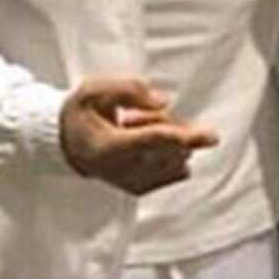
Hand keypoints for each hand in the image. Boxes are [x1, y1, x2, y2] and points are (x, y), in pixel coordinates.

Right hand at [58, 74, 217, 195]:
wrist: (66, 144)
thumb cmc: (82, 115)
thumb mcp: (95, 90)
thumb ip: (129, 89)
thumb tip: (163, 102)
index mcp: (107, 147)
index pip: (154, 140)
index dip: (184, 136)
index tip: (212, 136)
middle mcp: (121, 171)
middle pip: (171, 145)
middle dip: (166, 123)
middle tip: (135, 116)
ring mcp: (133, 184)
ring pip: (178, 157)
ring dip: (168, 139)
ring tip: (134, 132)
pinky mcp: (142, 189)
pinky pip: (178, 170)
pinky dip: (171, 154)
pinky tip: (146, 147)